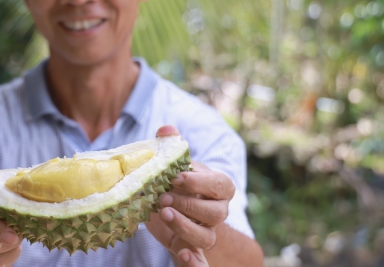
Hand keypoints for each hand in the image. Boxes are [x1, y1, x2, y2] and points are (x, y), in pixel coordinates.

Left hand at [146, 126, 235, 266]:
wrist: (169, 206)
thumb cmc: (175, 181)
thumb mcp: (173, 163)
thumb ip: (171, 145)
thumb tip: (166, 130)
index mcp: (218, 187)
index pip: (221, 185)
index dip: (200, 182)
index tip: (177, 176)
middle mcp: (217, 211)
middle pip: (215, 213)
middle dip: (189, 204)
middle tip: (163, 197)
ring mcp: (205, 231)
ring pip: (206, 236)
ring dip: (185, 226)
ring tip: (163, 213)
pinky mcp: (191, 248)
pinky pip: (200, 261)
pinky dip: (193, 261)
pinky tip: (182, 253)